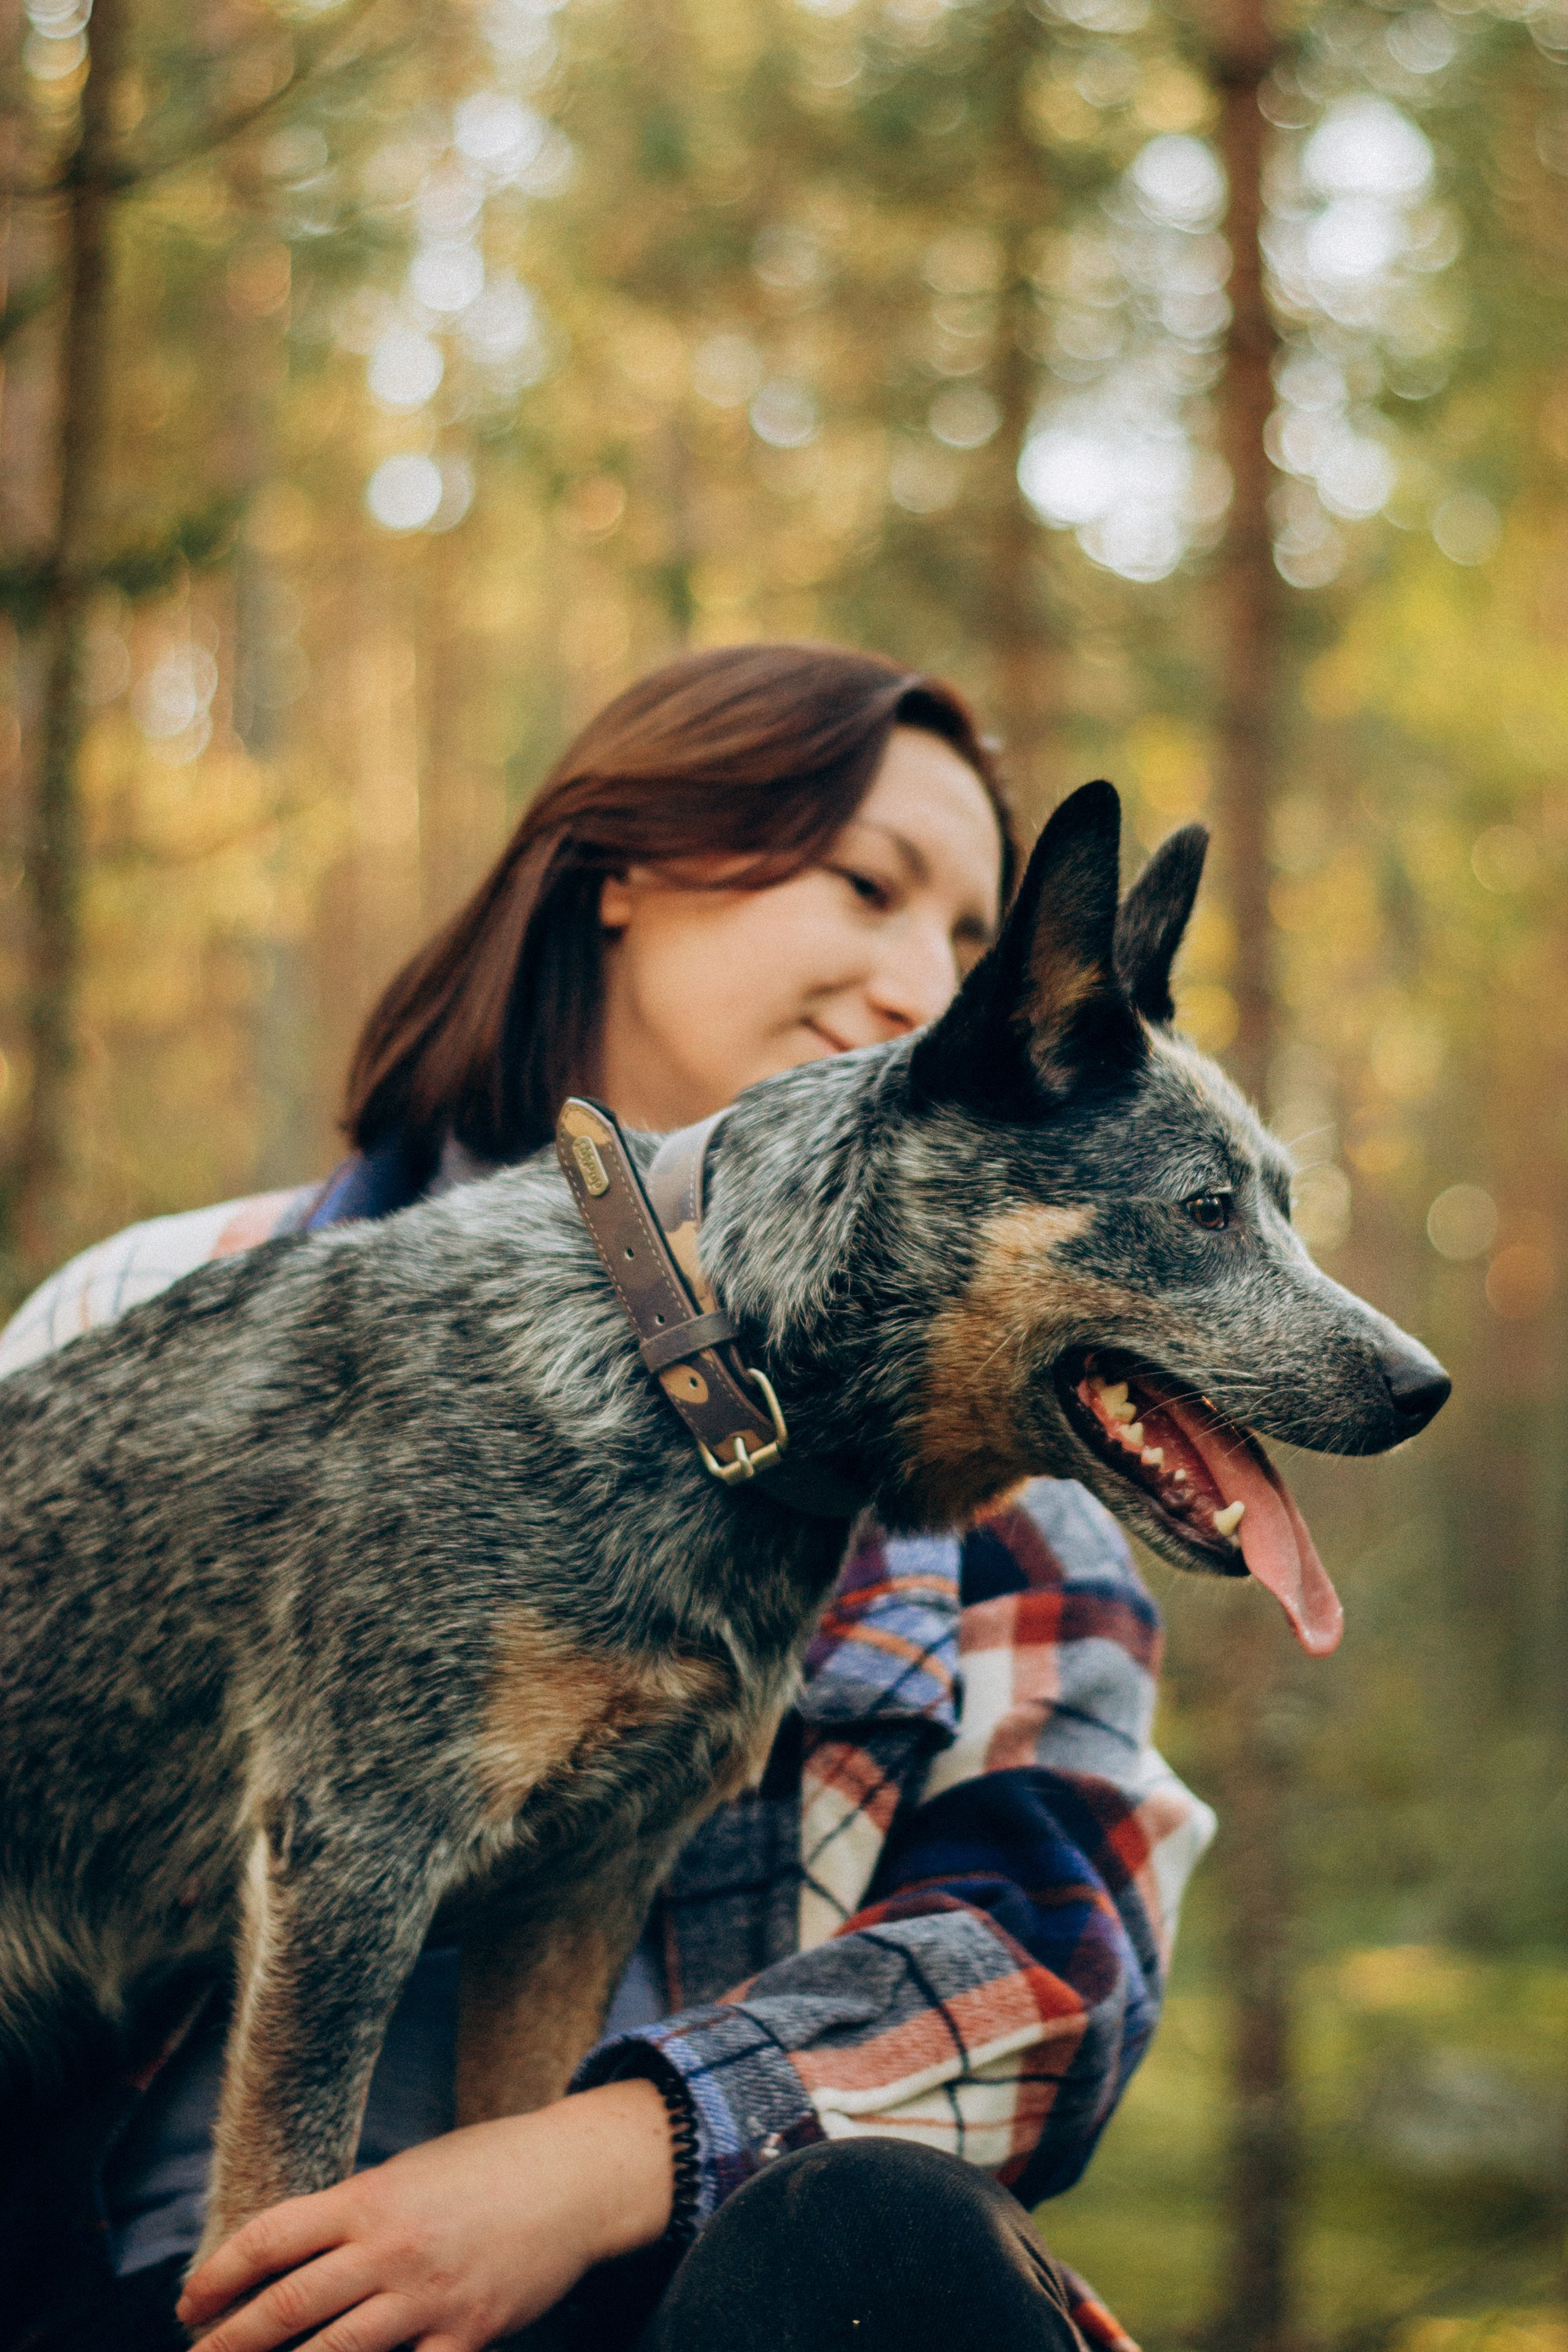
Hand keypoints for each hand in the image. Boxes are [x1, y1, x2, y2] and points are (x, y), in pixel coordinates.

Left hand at [176, 2078, 674, 2351]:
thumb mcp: (409, 2172)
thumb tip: (287, 2262)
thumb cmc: (487, 2167)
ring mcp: (429, 2297)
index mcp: (371, 2196)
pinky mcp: (467, 2335)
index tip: (189, 2304)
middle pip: (287, 2308)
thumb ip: (354, 2215)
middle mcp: (391, 2247)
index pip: (270, 2238)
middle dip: (229, 2343)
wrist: (572, 2178)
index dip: (218, 2275)